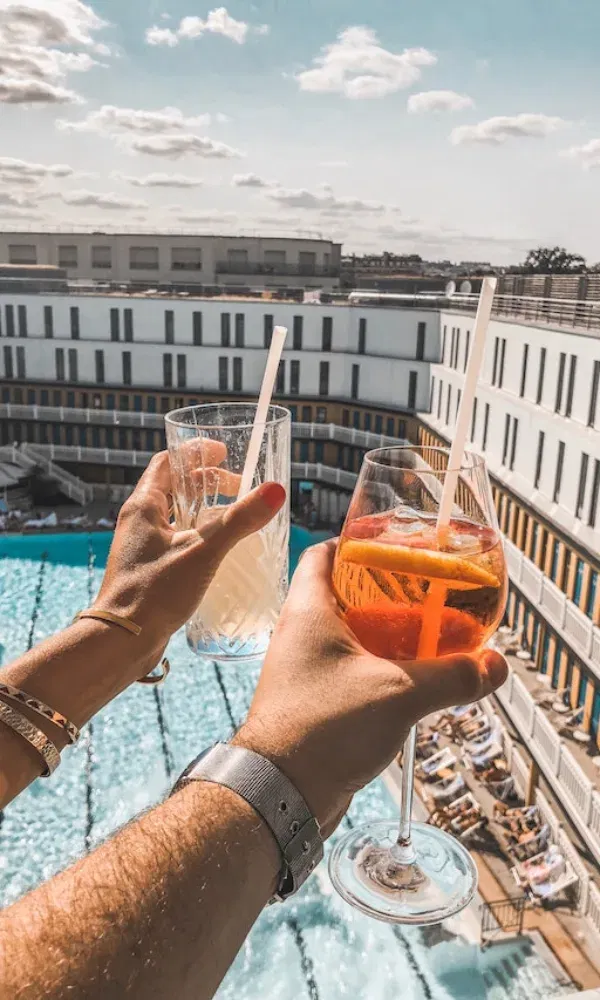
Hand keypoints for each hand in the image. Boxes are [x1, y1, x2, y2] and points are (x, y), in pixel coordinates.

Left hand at [94, 450, 285, 663]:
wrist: (122, 641)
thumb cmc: (154, 592)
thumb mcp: (203, 551)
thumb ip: (240, 520)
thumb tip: (275, 491)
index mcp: (143, 506)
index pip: (168, 462)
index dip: (196, 452)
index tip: (223, 451)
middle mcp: (138, 522)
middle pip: (174, 487)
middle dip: (208, 482)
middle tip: (239, 487)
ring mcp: (141, 547)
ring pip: (176, 515)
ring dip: (205, 510)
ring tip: (234, 517)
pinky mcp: (148, 569)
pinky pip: (176, 540)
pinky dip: (199, 536)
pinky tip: (218, 552)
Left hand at [236, 540, 507, 836]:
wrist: (281, 794)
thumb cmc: (323, 729)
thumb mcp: (399, 694)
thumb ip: (451, 676)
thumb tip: (495, 665)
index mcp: (308, 611)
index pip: (323, 554)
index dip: (356, 543)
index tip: (394, 544)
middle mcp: (301, 634)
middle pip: (344, 593)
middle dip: (386, 591)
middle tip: (427, 591)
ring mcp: (306, 670)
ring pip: (350, 637)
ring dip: (387, 634)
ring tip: (429, 635)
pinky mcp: (314, 702)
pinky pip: (351, 672)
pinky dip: (380, 669)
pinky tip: (412, 682)